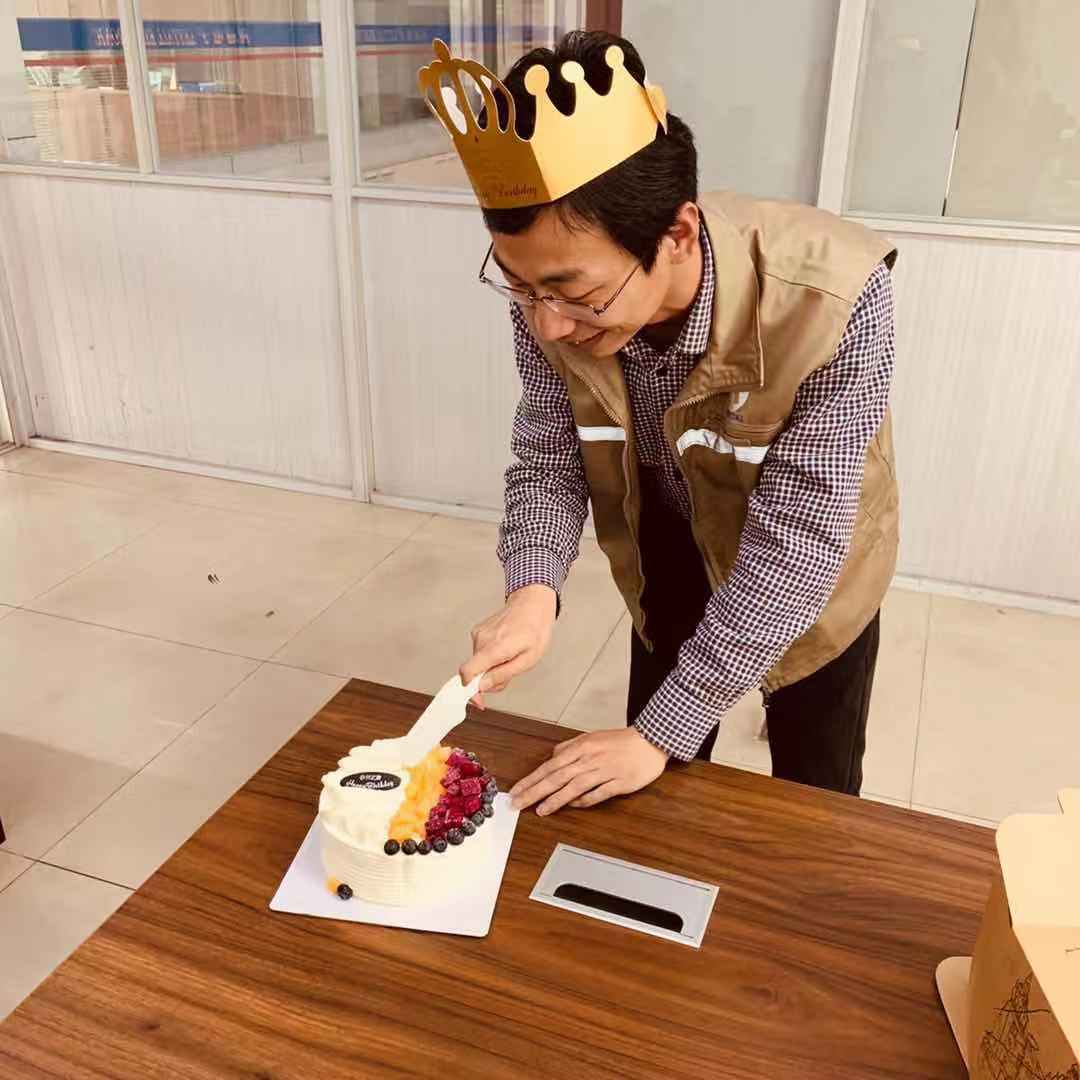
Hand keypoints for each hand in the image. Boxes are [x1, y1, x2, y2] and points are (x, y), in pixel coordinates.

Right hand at [460, 585, 556, 707]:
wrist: (532, 604)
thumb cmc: (535, 629)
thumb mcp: (528, 660)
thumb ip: (503, 674)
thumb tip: (483, 686)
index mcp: (495, 647)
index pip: (467, 672)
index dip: (470, 690)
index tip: (478, 699)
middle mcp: (482, 639)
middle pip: (474, 671)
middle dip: (487, 680)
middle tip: (507, 676)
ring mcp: (478, 633)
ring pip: (477, 663)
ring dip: (490, 668)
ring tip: (510, 659)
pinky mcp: (478, 631)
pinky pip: (479, 652)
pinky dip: (489, 657)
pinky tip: (504, 650)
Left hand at [510, 728, 668, 815]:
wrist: (650, 741)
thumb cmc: (620, 741)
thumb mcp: (591, 737)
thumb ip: (570, 747)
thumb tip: (553, 756)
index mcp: (581, 746)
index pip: (550, 765)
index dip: (532, 779)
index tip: (517, 790)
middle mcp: (589, 758)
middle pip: (557, 777)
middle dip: (535, 791)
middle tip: (518, 803)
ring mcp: (604, 771)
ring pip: (574, 786)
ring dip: (555, 799)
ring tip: (540, 810)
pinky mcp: (619, 783)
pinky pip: (597, 794)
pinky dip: (584, 801)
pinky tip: (572, 806)